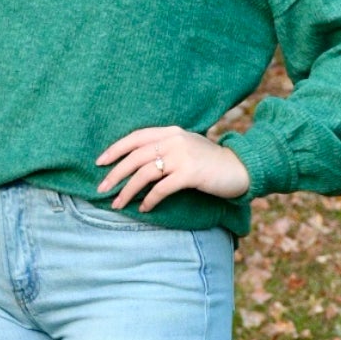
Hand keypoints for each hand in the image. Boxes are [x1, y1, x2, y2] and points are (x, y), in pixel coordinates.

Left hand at [95, 124, 250, 212]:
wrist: (240, 168)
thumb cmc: (210, 162)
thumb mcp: (187, 146)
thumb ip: (166, 148)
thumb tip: (137, 163)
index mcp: (171, 131)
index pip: (136, 137)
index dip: (115, 149)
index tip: (100, 162)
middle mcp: (174, 140)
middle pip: (135, 157)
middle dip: (115, 174)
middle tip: (101, 189)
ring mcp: (182, 156)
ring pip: (144, 174)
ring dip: (127, 191)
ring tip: (117, 204)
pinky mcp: (190, 174)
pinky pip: (161, 189)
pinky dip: (149, 200)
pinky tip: (144, 208)